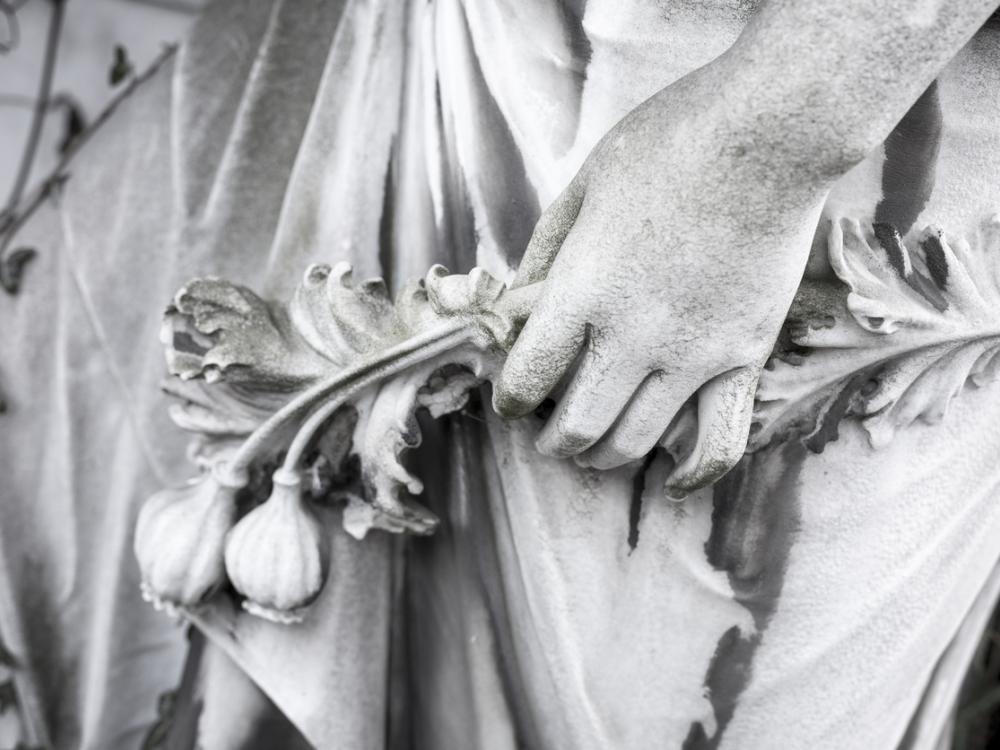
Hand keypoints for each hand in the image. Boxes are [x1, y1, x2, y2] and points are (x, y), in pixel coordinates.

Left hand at [492, 60, 830, 493]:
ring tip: (594, 445)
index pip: (527, 378)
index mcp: (583, 290)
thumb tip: (521, 300)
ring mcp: (693, 353)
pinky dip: (693, 473)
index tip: (514, 396)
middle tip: (549, 430)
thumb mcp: (583, 186)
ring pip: (634, 443)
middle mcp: (633, 335)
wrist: (769, 134)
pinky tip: (674, 481)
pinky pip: (719, 441)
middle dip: (552, 440)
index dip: (511, 398)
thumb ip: (547, 251)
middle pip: (577, 427)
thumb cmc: (669, 144)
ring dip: (603, 453)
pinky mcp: (744, 356)